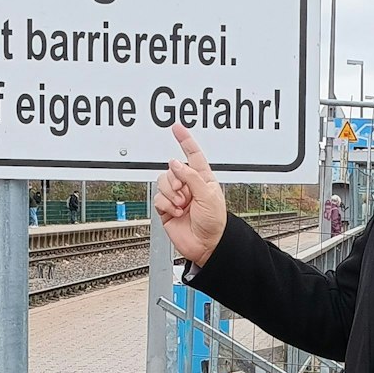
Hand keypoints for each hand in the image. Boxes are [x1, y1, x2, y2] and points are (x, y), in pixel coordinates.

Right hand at [153, 125, 228, 265]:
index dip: (185, 140)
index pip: (192, 154)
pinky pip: (158, 198)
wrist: (207, 245)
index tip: (176, 127)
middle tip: (184, 193)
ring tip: (182, 205)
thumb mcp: (208, 195)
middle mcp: (188, 185)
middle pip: (171, 169)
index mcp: (202, 178)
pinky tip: (176, 212)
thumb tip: (175, 164)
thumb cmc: (215, 222)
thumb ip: (191, 176)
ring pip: (162, 182)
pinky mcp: (166, 208)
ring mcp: (177, 196)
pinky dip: (166, 205)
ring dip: (171, 193)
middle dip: (175, 180)